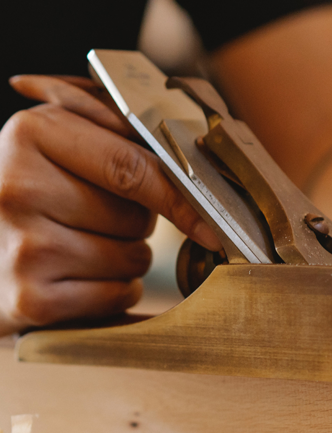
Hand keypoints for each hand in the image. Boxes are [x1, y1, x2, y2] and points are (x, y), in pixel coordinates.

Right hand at [0, 76, 219, 334]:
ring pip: (133, 259)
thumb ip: (118, 134)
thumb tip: (195, 161)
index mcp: (31, 133)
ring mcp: (22, 246)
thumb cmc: (34, 194)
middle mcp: (19, 187)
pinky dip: (113, 292)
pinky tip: (78, 280)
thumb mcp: (61, 144)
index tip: (211, 221)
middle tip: (98, 219)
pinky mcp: (30, 299)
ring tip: (82, 248)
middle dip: (137, 224)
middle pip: (136, 217)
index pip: (132, 167)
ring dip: (127, 258)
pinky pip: (118, 295)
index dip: (180, 196)